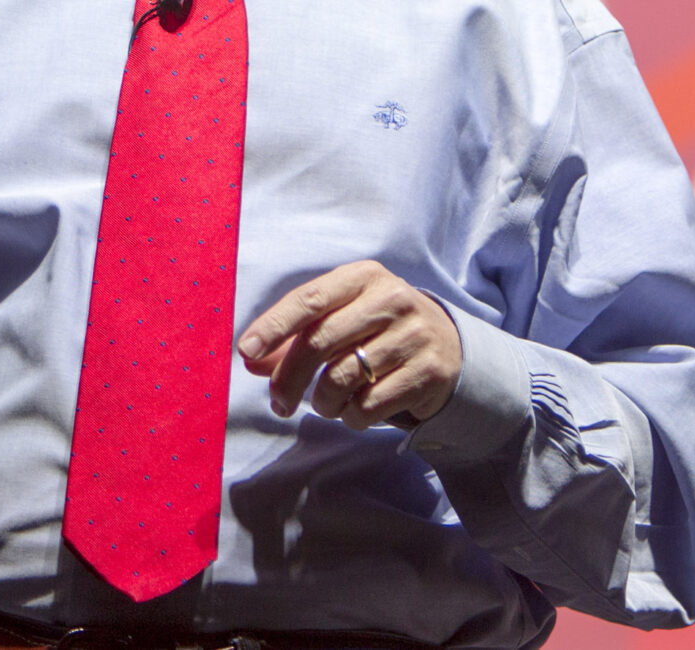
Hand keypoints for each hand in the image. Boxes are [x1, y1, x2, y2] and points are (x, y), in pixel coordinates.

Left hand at [237, 260, 462, 430]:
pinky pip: (368, 405)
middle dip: (289, 378)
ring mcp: (413, 336)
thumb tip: (251, 360)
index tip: (246, 351)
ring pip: (341, 379)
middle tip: (278, 403)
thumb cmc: (378, 329)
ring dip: (322, 402)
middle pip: (320, 342)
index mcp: (364, 277)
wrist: (448, 346)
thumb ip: (295, 338)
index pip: (310, 299)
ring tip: (326, 403)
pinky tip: (356, 409)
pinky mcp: (427, 372)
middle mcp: (391, 300)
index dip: (274, 326)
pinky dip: (351, 416)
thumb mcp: (342, 319)